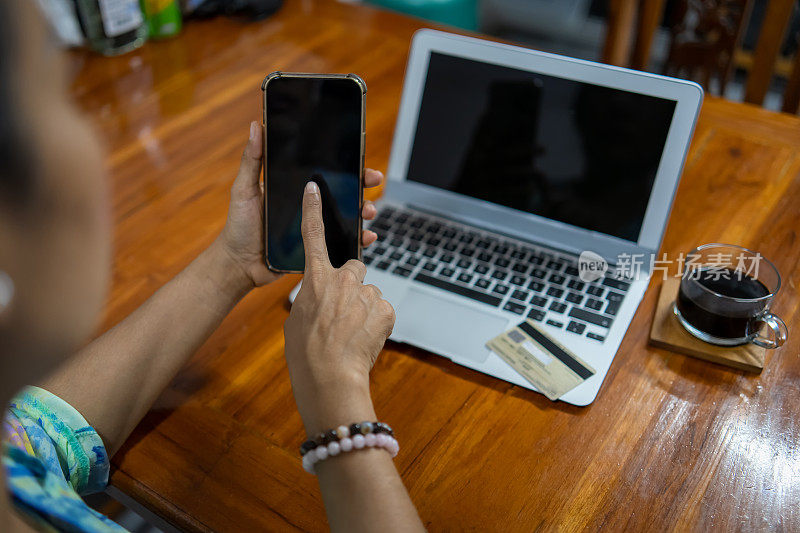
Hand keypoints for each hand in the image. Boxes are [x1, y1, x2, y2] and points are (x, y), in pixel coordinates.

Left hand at [220, 121, 385, 287]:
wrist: (239, 264)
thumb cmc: (239, 226)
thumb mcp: (244, 189)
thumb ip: (252, 160)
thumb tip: (256, 127)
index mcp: (295, 190)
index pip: (325, 174)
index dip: (345, 167)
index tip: (360, 160)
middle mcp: (309, 208)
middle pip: (343, 193)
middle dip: (363, 185)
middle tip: (373, 179)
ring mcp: (316, 228)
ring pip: (348, 217)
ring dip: (364, 211)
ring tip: (368, 210)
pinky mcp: (318, 249)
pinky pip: (343, 244)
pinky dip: (358, 240)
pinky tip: (366, 237)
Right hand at [283, 182, 395, 434]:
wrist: (330, 378)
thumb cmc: (306, 354)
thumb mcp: (296, 320)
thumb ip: (311, 300)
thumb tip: (322, 300)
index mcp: (315, 280)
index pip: (312, 236)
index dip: (313, 210)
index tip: (314, 189)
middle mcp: (343, 280)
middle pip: (354, 268)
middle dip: (352, 284)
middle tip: (343, 312)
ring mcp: (367, 294)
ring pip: (369, 294)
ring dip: (364, 309)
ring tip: (352, 334)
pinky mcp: (386, 310)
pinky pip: (382, 311)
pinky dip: (376, 323)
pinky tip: (364, 340)